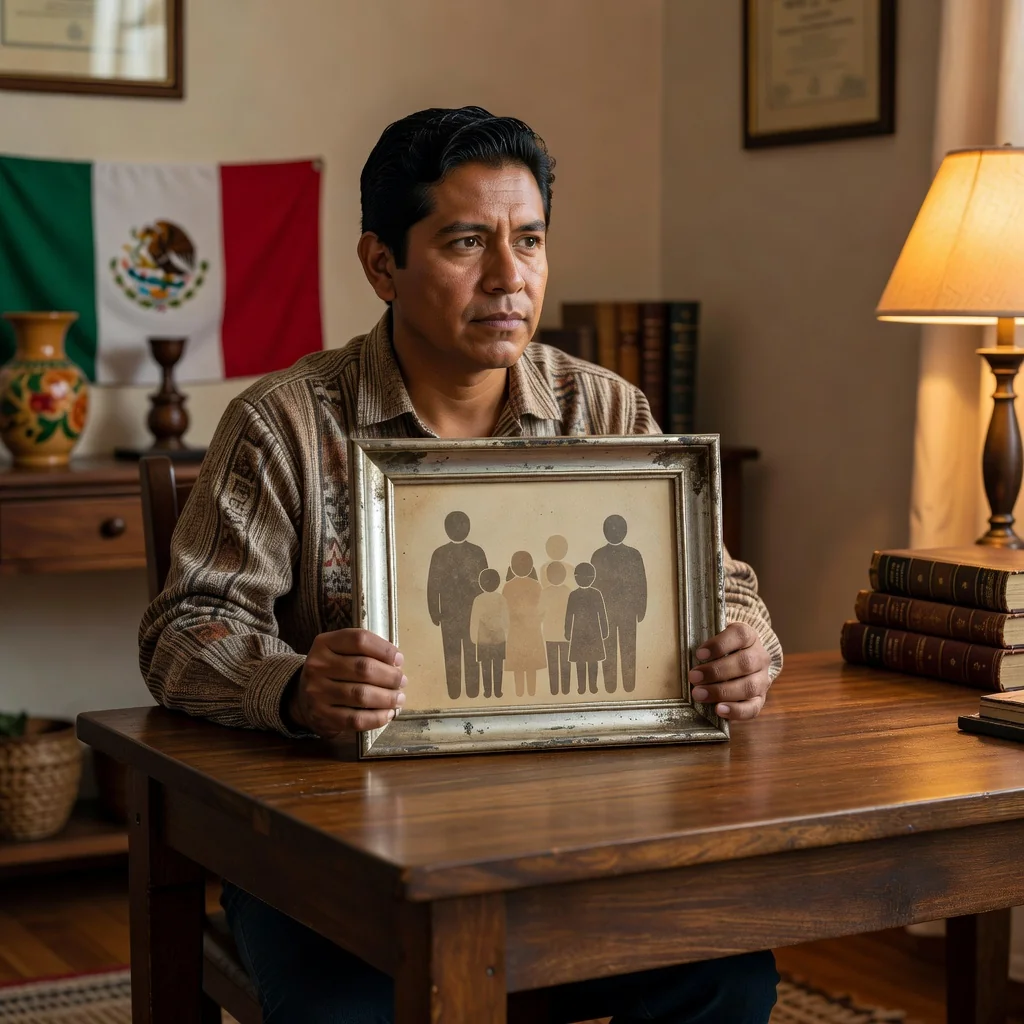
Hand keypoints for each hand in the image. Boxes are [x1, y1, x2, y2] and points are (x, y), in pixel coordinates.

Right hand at [286, 629, 405, 736]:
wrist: (303, 696)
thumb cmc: (333, 670)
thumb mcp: (341, 651)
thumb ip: (366, 651)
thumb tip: (396, 664)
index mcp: (325, 643)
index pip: (360, 640)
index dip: (384, 649)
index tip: (399, 660)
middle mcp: (317, 665)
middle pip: (363, 668)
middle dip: (390, 676)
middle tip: (402, 682)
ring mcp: (317, 691)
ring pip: (361, 695)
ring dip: (387, 698)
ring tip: (399, 699)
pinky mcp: (321, 715)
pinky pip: (355, 719)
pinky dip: (376, 718)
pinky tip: (387, 714)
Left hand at [688, 622, 770, 721]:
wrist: (743, 661)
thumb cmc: (722, 649)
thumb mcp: (716, 638)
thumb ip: (706, 642)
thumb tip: (686, 655)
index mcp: (750, 636)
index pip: (740, 635)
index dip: (719, 644)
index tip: (699, 654)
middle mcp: (760, 657)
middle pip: (744, 663)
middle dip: (716, 672)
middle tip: (693, 677)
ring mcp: (763, 679)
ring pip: (749, 686)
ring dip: (722, 692)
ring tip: (699, 694)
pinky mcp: (760, 699)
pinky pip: (753, 708)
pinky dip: (735, 710)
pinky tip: (718, 710)